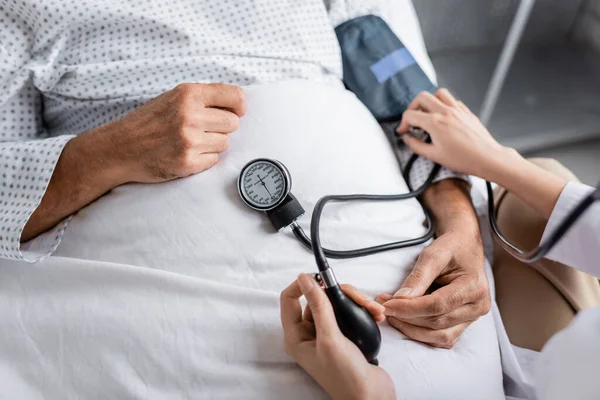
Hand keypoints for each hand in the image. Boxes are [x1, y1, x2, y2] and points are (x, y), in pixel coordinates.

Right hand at [105, 82, 245, 183]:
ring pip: (225, 143)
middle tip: (203, 130)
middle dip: (222, 128)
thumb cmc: (149, 122)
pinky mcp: (187, 163)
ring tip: (190, 142)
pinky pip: (214, 160)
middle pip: (233, 123)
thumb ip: (202, 99)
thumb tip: (238, 105)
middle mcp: (190, 115)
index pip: (235, 96)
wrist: (120, 148)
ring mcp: (189, 141)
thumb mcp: (173, 98)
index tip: (238, 112)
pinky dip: (204, 159)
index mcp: (188, 94)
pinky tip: (185, 154)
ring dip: (213, 144)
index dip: (240, 106)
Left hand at [280, 274, 394, 399]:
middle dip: (341, 294)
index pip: (289, 299)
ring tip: (373, 310)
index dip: (303, 285)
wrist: (372, 397)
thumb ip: (318, 306)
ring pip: (337, 304)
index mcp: (296, 336)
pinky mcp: (344, 336)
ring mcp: (327, 335)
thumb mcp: (330, 338)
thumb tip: (305, 279)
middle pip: (318, 298)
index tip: (322, 277)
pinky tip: (376, 316)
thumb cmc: (346, 377)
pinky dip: (363, 311)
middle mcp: (309, 334)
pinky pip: (350, 313)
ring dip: (356, 302)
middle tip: (358, 299)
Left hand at [377, 228, 490, 348]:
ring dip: (412, 329)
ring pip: (439, 336)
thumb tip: (399, 299)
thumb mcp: (433, 255)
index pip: (437, 305)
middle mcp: (478, 306)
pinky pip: (443, 338)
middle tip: (384, 307)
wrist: (465, 247)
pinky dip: (422, 334)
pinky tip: (406, 322)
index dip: (409, 308)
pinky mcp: (464, 323)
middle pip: (437, 323)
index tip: (387, 304)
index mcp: (474, 287)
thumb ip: (418, 277)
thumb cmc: (451, 248)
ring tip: (393, 316)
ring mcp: (473, 318)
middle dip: (407, 318)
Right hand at [396, 89, 514, 179]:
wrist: (487, 157)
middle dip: (412, 107)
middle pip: (422, 97)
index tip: (403, 131)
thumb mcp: (434, 156)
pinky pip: (452, 100)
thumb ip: (416, 146)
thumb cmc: (464, 158)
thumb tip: (407, 139)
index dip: (402, 123)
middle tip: (412, 119)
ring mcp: (457, 109)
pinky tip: (443, 116)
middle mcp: (445, 112)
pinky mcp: (466, 111)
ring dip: (429, 100)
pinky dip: (443, 104)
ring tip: (427, 112)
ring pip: (438, 93)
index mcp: (435, 123)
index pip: (410, 115)